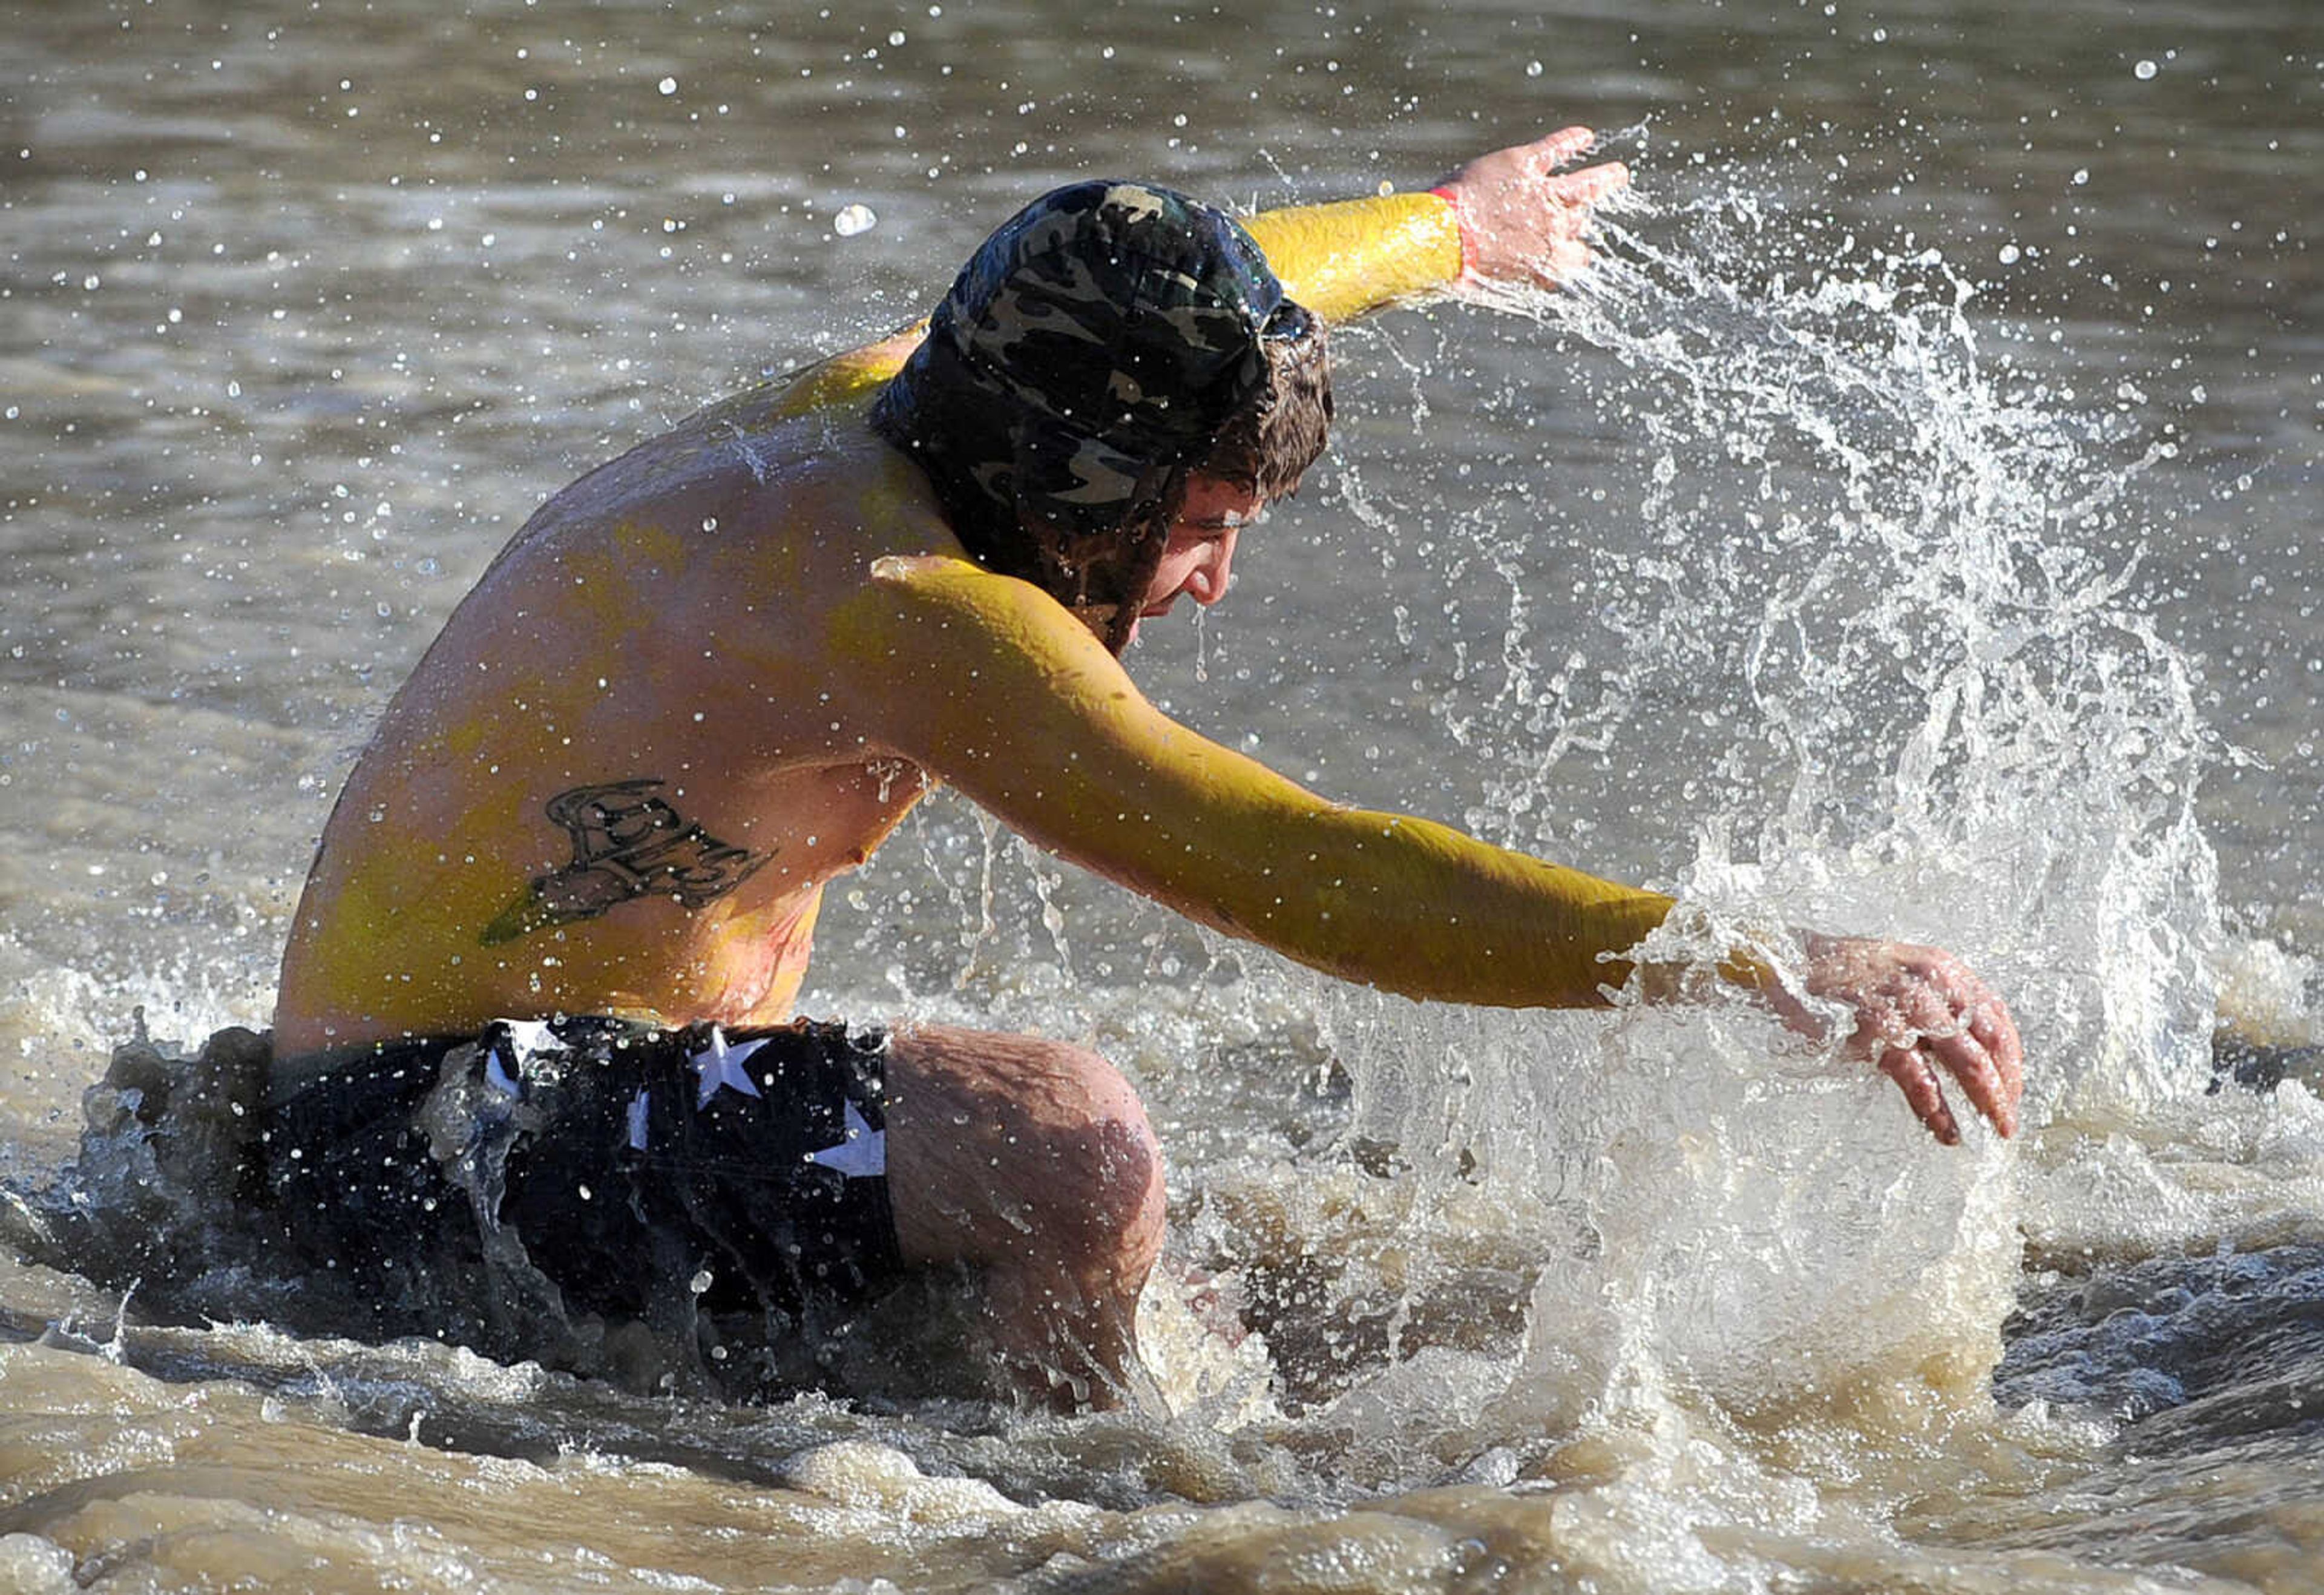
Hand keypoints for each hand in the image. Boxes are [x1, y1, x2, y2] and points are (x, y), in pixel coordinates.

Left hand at [1434, 127, 1630, 289]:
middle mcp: (1554, 228)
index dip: (1575, 254)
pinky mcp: (1524, 166)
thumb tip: (1526, 280)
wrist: (1443, 239)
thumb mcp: (1499, 283)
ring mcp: (1543, 195)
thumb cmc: (1462, 267)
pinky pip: (1557, 149)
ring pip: (1588, 185)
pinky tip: (1585, 137)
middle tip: (1601, 223)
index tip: (1571, 251)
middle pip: (1582, 221)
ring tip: (1617, 175)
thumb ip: (1521, 275)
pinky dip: (1572, 140)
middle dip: (1588, 216)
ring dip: (1607, 178)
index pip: (1579, 259)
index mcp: (1549, 262)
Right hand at [1771, 933, 2024, 1144]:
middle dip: (2007, 1086)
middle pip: (1990, 1041)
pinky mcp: (1877, 1029)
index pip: (1997, 1015)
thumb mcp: (1897, 977)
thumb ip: (1930, 1005)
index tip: (2012, 1088)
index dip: (2012, 1057)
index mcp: (1941, 970)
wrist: (1783, 961)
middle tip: (2008, 1121)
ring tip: (1993, 1130)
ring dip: (1985, 1100)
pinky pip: (1918, 1077)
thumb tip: (1962, 1052)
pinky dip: (1936, 1108)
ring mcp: (1906, 1005)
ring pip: (1966, 1059)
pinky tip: (1946, 1131)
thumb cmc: (1838, 976)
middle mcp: (1932, 983)